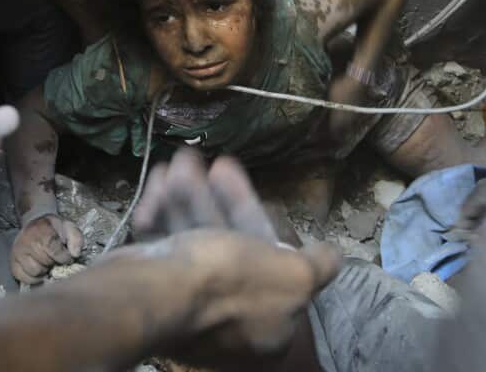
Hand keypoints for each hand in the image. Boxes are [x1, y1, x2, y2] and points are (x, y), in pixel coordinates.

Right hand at [10, 214, 83, 283]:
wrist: (35, 225)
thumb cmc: (53, 229)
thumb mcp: (68, 227)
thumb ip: (76, 238)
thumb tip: (75, 254)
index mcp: (41, 230)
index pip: (53, 249)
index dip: (63, 257)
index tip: (67, 257)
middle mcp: (26, 241)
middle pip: (45, 262)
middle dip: (54, 263)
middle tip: (55, 259)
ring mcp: (18, 253)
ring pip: (35, 272)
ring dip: (44, 270)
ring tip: (47, 263)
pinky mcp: (13, 263)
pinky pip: (24, 278)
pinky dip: (34, 278)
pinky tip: (40, 270)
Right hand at [122, 149, 339, 362]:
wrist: (154, 293)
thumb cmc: (229, 279)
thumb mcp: (296, 276)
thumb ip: (318, 265)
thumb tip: (331, 256)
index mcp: (267, 325)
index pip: (271, 262)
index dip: (255, 214)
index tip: (242, 183)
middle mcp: (228, 319)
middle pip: (230, 245)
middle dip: (218, 198)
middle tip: (210, 162)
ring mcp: (189, 305)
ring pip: (195, 239)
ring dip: (189, 195)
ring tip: (180, 160)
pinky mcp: (155, 289)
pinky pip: (165, 245)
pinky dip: (163, 212)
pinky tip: (158, 180)